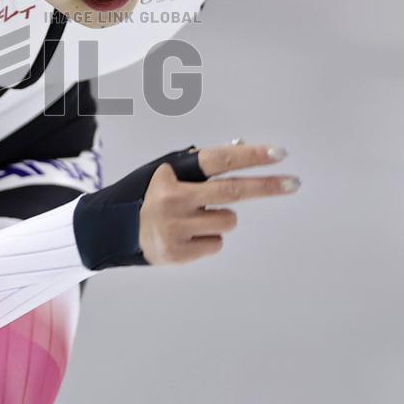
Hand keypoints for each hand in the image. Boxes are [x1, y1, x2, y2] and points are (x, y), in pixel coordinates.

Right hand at [139, 142, 298, 264]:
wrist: (109, 230)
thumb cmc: (147, 196)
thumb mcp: (165, 173)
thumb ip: (197, 168)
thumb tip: (240, 150)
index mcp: (172, 173)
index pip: (219, 160)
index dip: (251, 155)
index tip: (279, 154)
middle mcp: (173, 199)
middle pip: (233, 191)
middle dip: (268, 186)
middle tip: (293, 183)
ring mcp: (175, 228)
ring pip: (228, 221)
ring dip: (223, 218)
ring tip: (196, 218)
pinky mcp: (177, 253)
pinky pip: (216, 244)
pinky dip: (208, 239)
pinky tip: (186, 235)